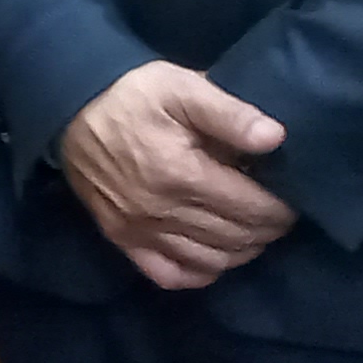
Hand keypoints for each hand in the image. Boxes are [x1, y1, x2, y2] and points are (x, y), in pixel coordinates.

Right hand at [57, 62, 290, 289]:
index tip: (293, 199)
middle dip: (266, 230)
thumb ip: (229, 113)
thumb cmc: (132, 94)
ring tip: (253, 232)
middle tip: (278, 214)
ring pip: (208, 261)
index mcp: (181, 174)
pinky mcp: (122, 240)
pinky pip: (169, 275)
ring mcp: (139, 231)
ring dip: (240, 252)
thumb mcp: (181, 86)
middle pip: (234, 238)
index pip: (249, 209)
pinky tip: (214, 257)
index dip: (280, 210)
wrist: (70, 107)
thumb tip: (276, 138)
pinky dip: (199, 273)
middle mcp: (161, 211)